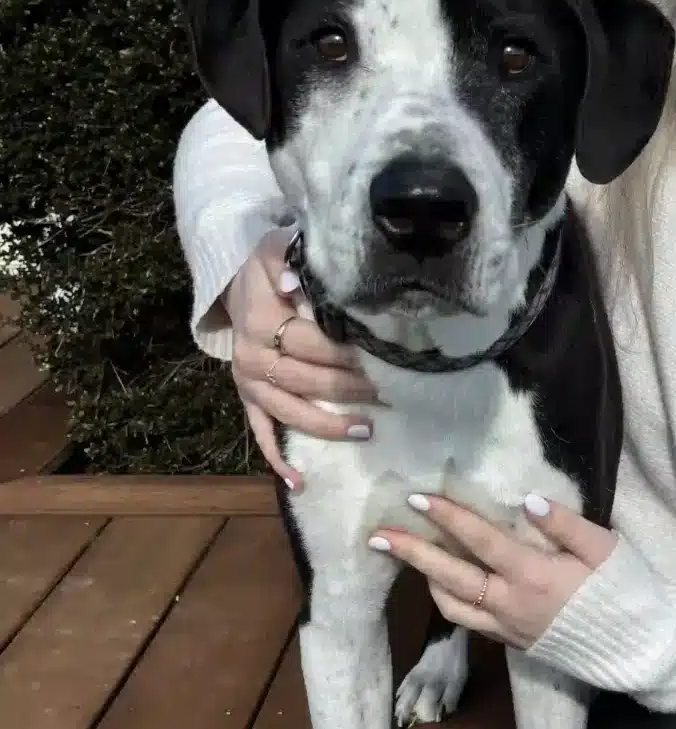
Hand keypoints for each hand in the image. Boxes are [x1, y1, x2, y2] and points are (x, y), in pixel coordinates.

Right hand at [224, 226, 380, 486]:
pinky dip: (277, 459)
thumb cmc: (267, 266)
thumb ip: (288, 259)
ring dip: (326, 425)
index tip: (380, 359)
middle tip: (389, 394)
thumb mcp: (276, 247)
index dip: (344, 353)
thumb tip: (292, 283)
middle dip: (348, 390)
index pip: (309, 343)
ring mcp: (248, 382)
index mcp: (260, 322)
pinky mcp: (247, 397)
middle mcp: (251, 357)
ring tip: (366, 431)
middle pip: (305, 380)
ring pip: (288, 412)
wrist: (234, 283)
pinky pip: (259, 433)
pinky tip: (301, 482)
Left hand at [370, 493, 618, 649]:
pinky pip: (469, 622)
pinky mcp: (515, 642)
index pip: (481, 540)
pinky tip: (446, 585)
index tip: (417, 499)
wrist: (639, 648)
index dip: (448, 518)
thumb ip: (565, 524)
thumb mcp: (605, 548)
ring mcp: (510, 627)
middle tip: (378, 536)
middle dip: (413, 554)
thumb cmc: (627, 590)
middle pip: (450, 577)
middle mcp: (512, 604)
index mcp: (534, 575)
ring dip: (426, 580)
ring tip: (410, 558)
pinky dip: (449, 600)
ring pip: (452, 606)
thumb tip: (527, 500)